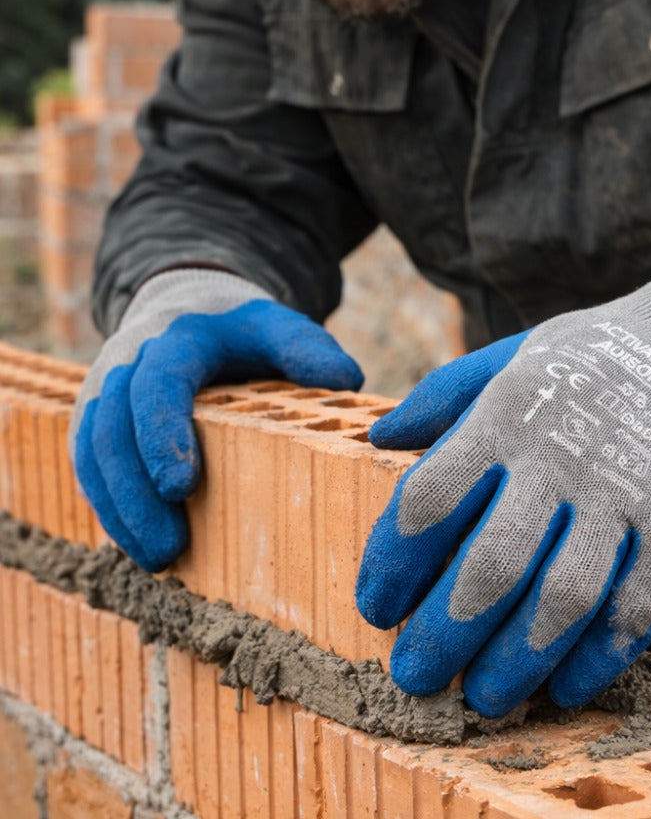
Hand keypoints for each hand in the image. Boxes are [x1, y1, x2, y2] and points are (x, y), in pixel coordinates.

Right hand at [71, 269, 362, 571]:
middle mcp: (127, 361)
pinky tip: (136, 544)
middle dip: (133, 492)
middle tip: (169, 549)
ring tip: (156, 560)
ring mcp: (103, 390)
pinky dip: (107, 505)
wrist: (191, 308)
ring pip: (90, 450)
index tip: (180, 488)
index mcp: (176, 339)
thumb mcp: (281, 327)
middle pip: (111, 427)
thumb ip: (310, 351)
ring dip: (116, 509)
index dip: (161, 435)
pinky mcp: (95, 418)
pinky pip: (87, 462)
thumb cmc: (243, 330)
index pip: (157, 384)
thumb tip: (346, 382)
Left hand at [356, 263, 650, 715]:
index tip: (376, 607)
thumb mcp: (514, 355)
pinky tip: (564, 686)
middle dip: (441, 637)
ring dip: (515, 664)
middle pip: (488, 566)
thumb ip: (445, 395)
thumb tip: (379, 440)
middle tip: (414, 677)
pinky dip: (595, 659)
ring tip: (483, 697)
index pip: (427, 500)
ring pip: (560, 602)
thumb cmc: (595, 361)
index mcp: (506, 414)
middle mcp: (559, 458)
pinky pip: (632, 611)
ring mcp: (623, 495)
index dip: (391, 565)